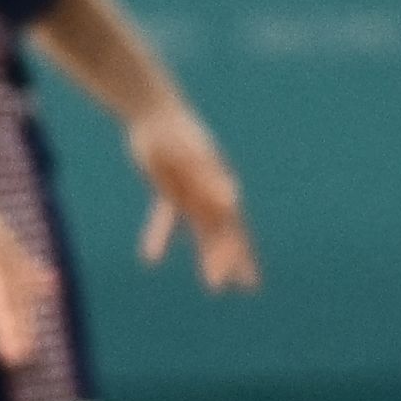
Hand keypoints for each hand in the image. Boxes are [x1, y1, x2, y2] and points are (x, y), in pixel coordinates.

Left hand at [128, 103, 260, 291]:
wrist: (153, 114)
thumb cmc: (177, 135)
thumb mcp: (194, 158)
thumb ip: (212, 179)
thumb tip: (233, 201)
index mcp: (220, 188)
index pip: (233, 227)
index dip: (240, 254)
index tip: (246, 280)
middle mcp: (210, 192)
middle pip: (226, 233)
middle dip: (237, 260)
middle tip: (250, 287)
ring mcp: (191, 192)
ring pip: (202, 231)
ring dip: (209, 256)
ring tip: (215, 287)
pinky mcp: (170, 189)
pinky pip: (168, 218)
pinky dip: (161, 236)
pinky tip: (150, 259)